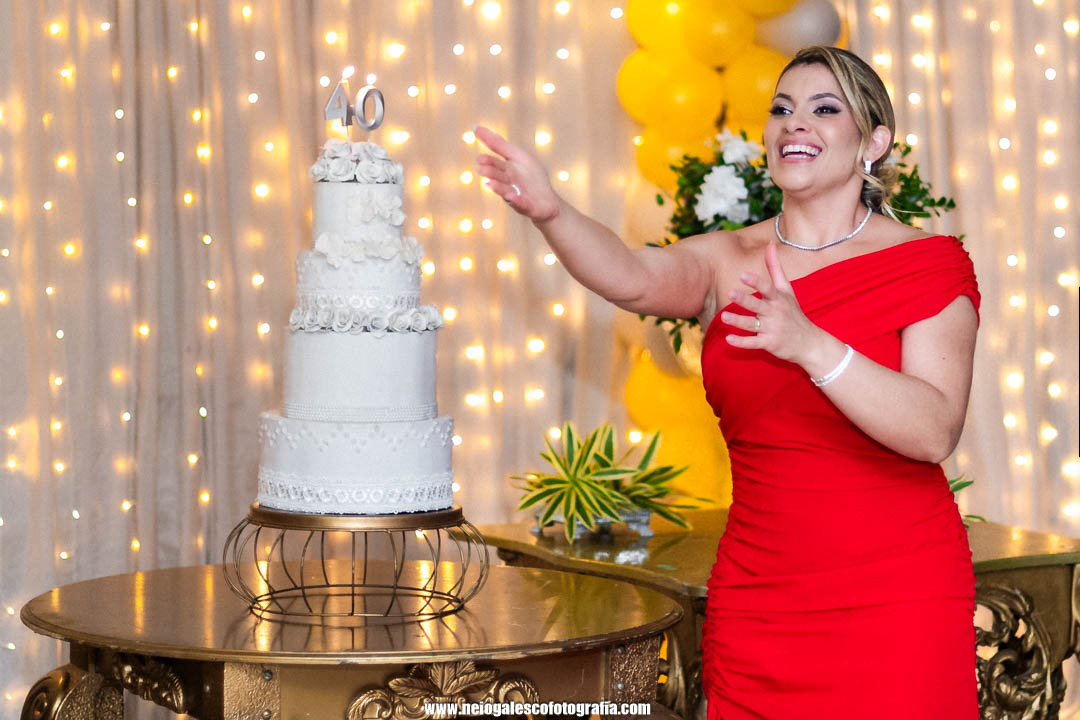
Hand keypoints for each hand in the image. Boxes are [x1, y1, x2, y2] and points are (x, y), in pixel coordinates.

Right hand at [475, 125, 560, 222]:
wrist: (547, 201)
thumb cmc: (532, 177)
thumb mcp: (519, 156)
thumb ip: (500, 144)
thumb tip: (477, 128)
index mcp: (506, 169)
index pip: (494, 162)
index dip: (487, 160)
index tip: (478, 159)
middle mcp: (509, 182)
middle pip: (499, 176)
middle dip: (491, 173)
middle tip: (482, 169)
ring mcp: (516, 195)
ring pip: (505, 190)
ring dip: (498, 187)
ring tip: (489, 182)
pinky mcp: (526, 206)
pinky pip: (520, 203)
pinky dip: (516, 200)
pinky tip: (512, 196)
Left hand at [720, 243, 824, 364]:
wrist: (809, 342)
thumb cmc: (793, 312)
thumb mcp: (787, 289)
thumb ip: (775, 267)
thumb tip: (769, 244)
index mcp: (778, 299)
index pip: (767, 288)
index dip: (756, 282)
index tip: (743, 275)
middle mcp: (775, 313)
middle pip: (758, 305)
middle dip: (745, 300)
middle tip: (730, 293)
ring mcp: (772, 329)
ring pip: (753, 325)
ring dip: (738, 321)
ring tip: (723, 317)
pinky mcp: (769, 343)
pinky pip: (753, 343)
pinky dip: (742, 342)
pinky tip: (728, 339)